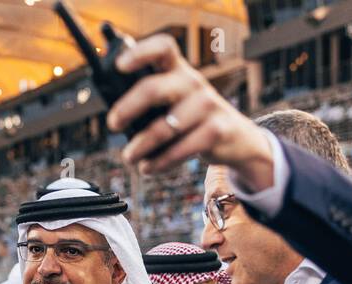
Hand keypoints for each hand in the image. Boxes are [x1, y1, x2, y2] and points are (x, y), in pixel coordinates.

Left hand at [107, 34, 274, 186]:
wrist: (237, 137)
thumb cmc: (195, 119)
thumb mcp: (177, 100)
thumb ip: (153, 102)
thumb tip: (116, 118)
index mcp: (179, 70)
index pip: (163, 48)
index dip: (140, 53)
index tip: (119, 66)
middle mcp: (193, 83)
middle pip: (153, 89)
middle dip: (127, 109)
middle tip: (113, 124)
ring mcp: (207, 105)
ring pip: (164, 127)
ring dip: (140, 146)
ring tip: (129, 157)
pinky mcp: (216, 131)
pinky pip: (180, 150)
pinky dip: (160, 162)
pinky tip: (149, 167)